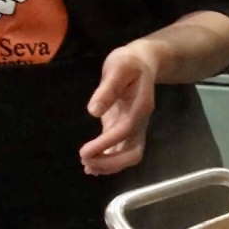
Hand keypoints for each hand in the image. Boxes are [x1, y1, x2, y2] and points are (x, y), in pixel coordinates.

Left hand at [79, 42, 159, 175]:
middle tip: (87, 163)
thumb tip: (93, 111)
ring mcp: (134, 127)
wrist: (144, 61)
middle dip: (112, 163)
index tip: (84, 152)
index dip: (106, 145)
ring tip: (87, 167)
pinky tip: (92, 164)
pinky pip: (121, 149)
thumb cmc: (129, 62)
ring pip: (129, 155)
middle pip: (134, 152)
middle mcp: (140, 122)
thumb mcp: (118, 68)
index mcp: (140, 108)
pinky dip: (109, 160)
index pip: (125, 131)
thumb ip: (107, 89)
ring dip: (110, 165)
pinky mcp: (124, 127)